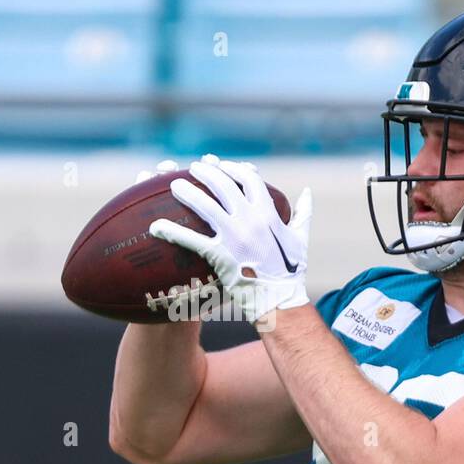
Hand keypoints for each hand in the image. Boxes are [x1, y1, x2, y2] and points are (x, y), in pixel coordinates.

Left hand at [149, 158, 311, 324]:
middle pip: (224, 186)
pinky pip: (191, 240)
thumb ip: (303, 213)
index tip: (221, 164)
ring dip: (187, 192)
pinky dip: (172, 231)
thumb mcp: (301, 237)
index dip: (234, 169)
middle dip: (206, 173)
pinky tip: (155, 227)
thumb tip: (308, 193)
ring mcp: (235, 236)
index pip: (250, 179)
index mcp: (269, 213)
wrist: (281, 298)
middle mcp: (251, 219)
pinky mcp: (221, 255)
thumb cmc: (292, 270)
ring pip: (206, 206)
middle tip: (192, 168)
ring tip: (174, 185)